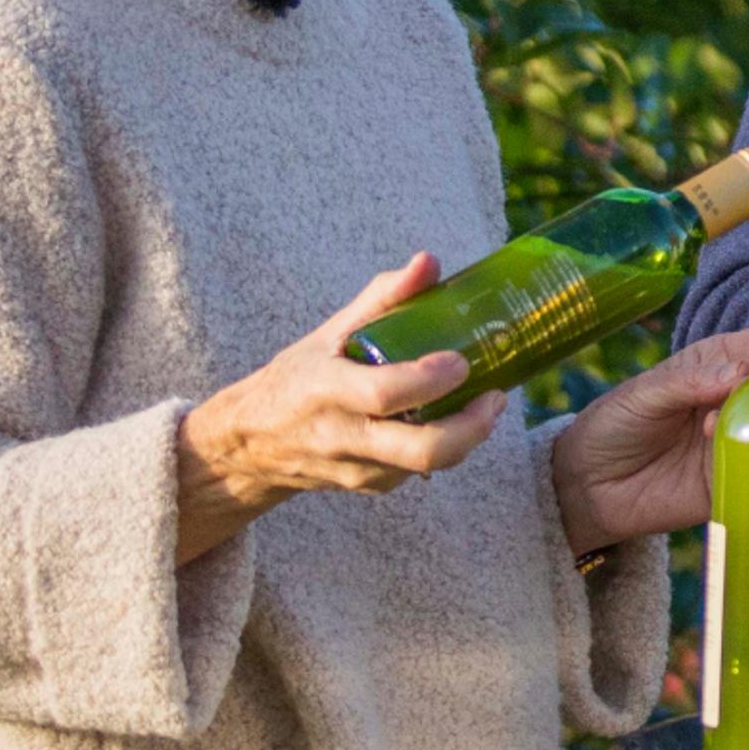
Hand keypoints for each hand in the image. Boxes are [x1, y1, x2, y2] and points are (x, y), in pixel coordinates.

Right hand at [176, 254, 507, 564]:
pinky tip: (452, 420)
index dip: (430, 381)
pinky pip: (417, 473)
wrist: (252, 445)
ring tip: (486, 402)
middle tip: (495, 396)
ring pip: (427, 466)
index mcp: (326, 390)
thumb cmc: (299, 377)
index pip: (384, 394)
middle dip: (471, 428)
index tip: (462, 362)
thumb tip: (429, 262)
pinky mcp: (368, 487)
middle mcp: (341, 437)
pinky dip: (444, 447)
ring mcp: (356, 469)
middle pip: (420, 451)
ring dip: (468, 436)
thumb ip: (382, 298)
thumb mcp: (329, 332)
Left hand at [548, 328, 748, 557]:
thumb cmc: (614, 425)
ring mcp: (741, 440)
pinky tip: (729, 462)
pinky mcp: (736, 479)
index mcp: (721, 364)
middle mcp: (739, 399)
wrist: (588, 486)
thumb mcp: (644, 394)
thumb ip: (689, 382)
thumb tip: (740, 373)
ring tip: (712, 429)